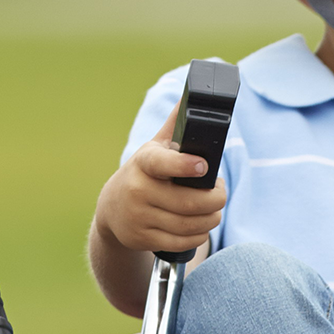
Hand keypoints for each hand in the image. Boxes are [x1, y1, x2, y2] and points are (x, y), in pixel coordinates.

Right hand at [93, 105, 228, 257]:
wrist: (112, 208)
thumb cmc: (144, 172)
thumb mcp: (154, 147)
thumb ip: (176, 124)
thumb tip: (194, 92)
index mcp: (144, 163)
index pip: (162, 164)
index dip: (184, 166)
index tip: (203, 166)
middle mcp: (138, 190)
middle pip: (188, 202)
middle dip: (215, 199)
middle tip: (220, 193)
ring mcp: (139, 217)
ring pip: (189, 224)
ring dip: (211, 218)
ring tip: (214, 210)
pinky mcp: (142, 238)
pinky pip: (182, 241)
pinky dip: (198, 235)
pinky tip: (200, 226)